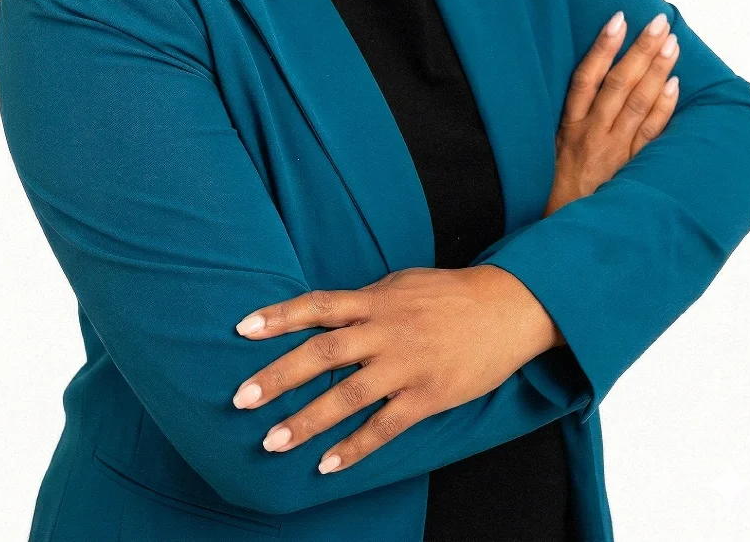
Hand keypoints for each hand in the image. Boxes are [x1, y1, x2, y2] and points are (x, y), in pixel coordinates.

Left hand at [231, 264, 561, 474]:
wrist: (508, 307)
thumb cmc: (449, 294)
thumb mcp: (401, 284)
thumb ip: (364, 300)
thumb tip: (324, 312)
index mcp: (376, 300)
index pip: (319, 305)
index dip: (280, 315)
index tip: (243, 329)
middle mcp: (386, 330)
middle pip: (324, 351)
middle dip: (280, 374)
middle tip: (241, 398)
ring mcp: (407, 364)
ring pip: (349, 394)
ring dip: (308, 419)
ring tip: (272, 441)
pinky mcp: (429, 395)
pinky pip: (386, 426)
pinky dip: (355, 447)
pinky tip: (327, 465)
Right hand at [543, 9, 679, 216]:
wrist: (564, 234)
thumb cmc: (554, 188)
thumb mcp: (548, 149)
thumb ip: (568, 119)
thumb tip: (585, 82)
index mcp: (568, 127)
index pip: (585, 78)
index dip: (602, 47)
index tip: (617, 19)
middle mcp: (592, 134)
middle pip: (619, 84)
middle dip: (640, 50)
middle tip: (659, 22)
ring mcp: (614, 151)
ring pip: (639, 104)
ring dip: (657, 71)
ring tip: (672, 44)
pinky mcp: (631, 169)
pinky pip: (651, 135)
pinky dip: (664, 109)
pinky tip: (675, 85)